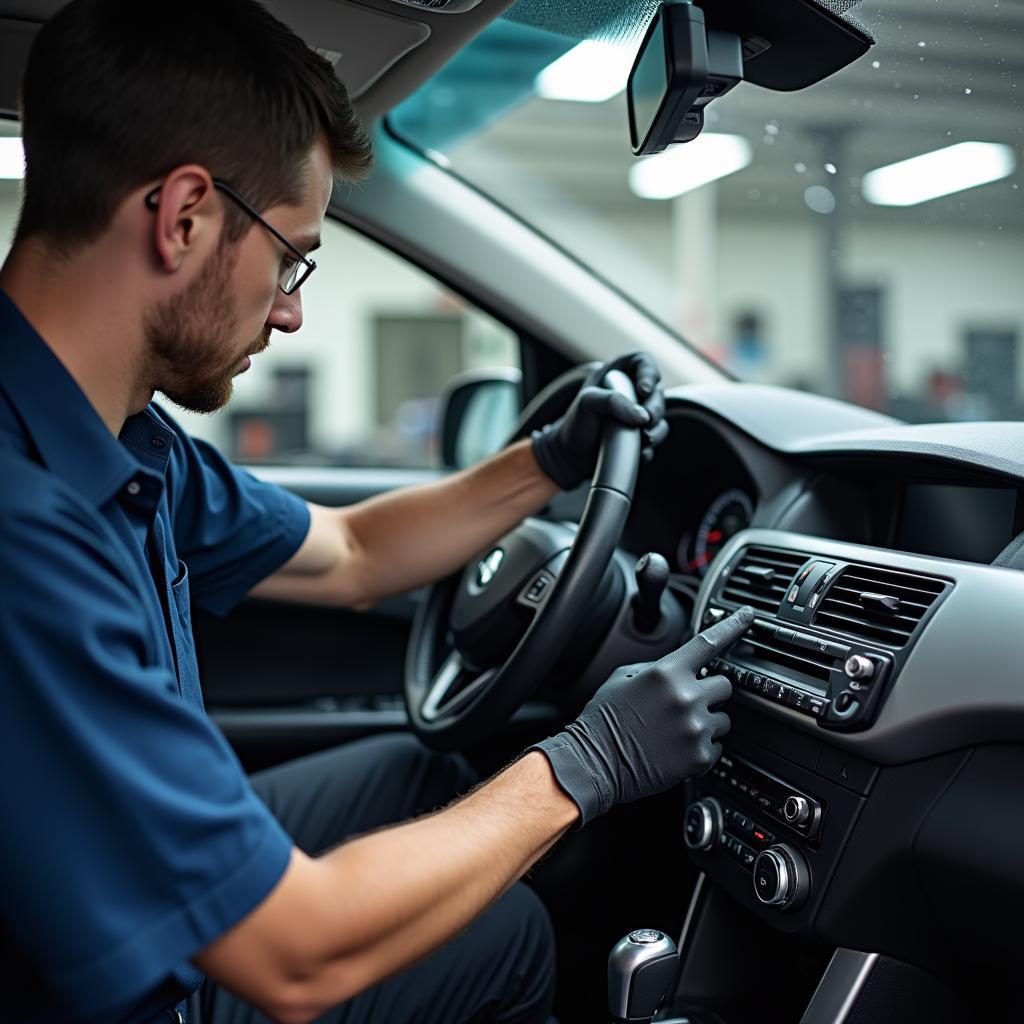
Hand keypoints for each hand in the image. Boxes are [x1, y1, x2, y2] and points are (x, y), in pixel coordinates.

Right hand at [530, 606, 753, 826]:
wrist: (595, 761)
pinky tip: (676, 749)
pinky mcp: (699, 757)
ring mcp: (695, 728)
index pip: (708, 642)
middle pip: (724, 684)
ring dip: (706, 722)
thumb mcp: (623, 677)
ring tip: (676, 730)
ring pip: (724, 718)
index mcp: (666, 672)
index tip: (748, 616)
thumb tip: (680, 667)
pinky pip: (717, 747)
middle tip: (687, 703)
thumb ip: (658, 668)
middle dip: (709, 691)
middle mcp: (686, 697)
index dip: (732, 626)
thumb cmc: (604, 719)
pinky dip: (701, 749)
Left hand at [531, 352, 668, 489]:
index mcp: (619, 374)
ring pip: (660, 418)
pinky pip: (655, 439)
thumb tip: (642, 416)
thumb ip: (612, 401)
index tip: (644, 391)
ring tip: (642, 440)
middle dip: (654, 408)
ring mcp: (639, 415)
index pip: (643, 362)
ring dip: (655, 430)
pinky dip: (649, 447)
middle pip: (657, 393)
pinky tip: (635, 452)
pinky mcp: (642, 436)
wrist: (572, 454)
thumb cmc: (577, 421)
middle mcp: (632, 392)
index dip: (649, 374)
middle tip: (645, 421)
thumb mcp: (587, 402)